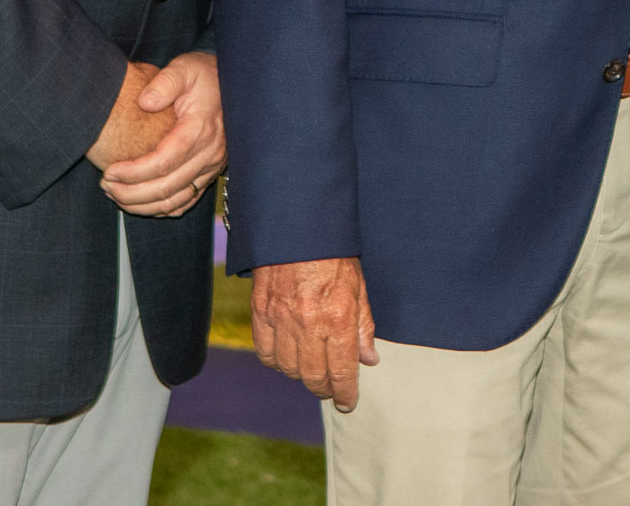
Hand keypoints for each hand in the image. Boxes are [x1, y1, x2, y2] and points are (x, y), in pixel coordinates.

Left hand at [99, 52, 224, 215]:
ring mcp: (211, 167)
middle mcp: (209, 153)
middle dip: (131, 193)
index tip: (109, 171)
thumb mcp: (184, 68)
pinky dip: (160, 208)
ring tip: (116, 194)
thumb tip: (145, 102)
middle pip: (167, 187)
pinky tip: (139, 202)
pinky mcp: (210, 173)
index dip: (133, 172)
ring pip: (175, 201)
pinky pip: (185, 201)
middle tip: (106, 186)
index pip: (163, 162)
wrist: (232, 83)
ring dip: (142, 205)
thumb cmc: (203, 75)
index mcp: (200, 129)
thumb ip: (165, 82)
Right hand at [251, 257, 379, 409]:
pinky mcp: (261, 312)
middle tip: (330, 389)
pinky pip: (265, 352)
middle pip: (313, 377)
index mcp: (338, 317)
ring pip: (288, 369)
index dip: (345, 393)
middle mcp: (308, 323)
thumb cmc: (332, 254)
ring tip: (311, 371)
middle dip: (324, 389)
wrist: (297, 227)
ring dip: (301, 376)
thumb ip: (364, 326)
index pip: (342, 371)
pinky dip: (276, 362)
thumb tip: (369, 360)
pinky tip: (287, 357)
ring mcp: (281, 319)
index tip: (347, 403)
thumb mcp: (359, 286)